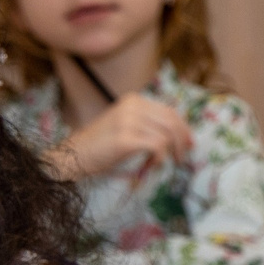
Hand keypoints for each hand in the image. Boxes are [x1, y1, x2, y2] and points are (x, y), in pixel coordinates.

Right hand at [57, 95, 192, 177]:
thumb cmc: (102, 144)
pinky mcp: (125, 138)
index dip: (184, 129)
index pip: (170, 112)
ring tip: (163, 162)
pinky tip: (152, 164)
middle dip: (183, 142)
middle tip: (182, 158)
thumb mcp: (127, 125)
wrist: (74, 154)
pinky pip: (157, 146)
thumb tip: (181, 135)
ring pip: (167, 135)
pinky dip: (160, 157)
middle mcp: (132, 107)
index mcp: (134, 101)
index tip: (189, 144)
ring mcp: (128, 121)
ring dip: (170, 152)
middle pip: (172, 122)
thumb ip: (149, 123)